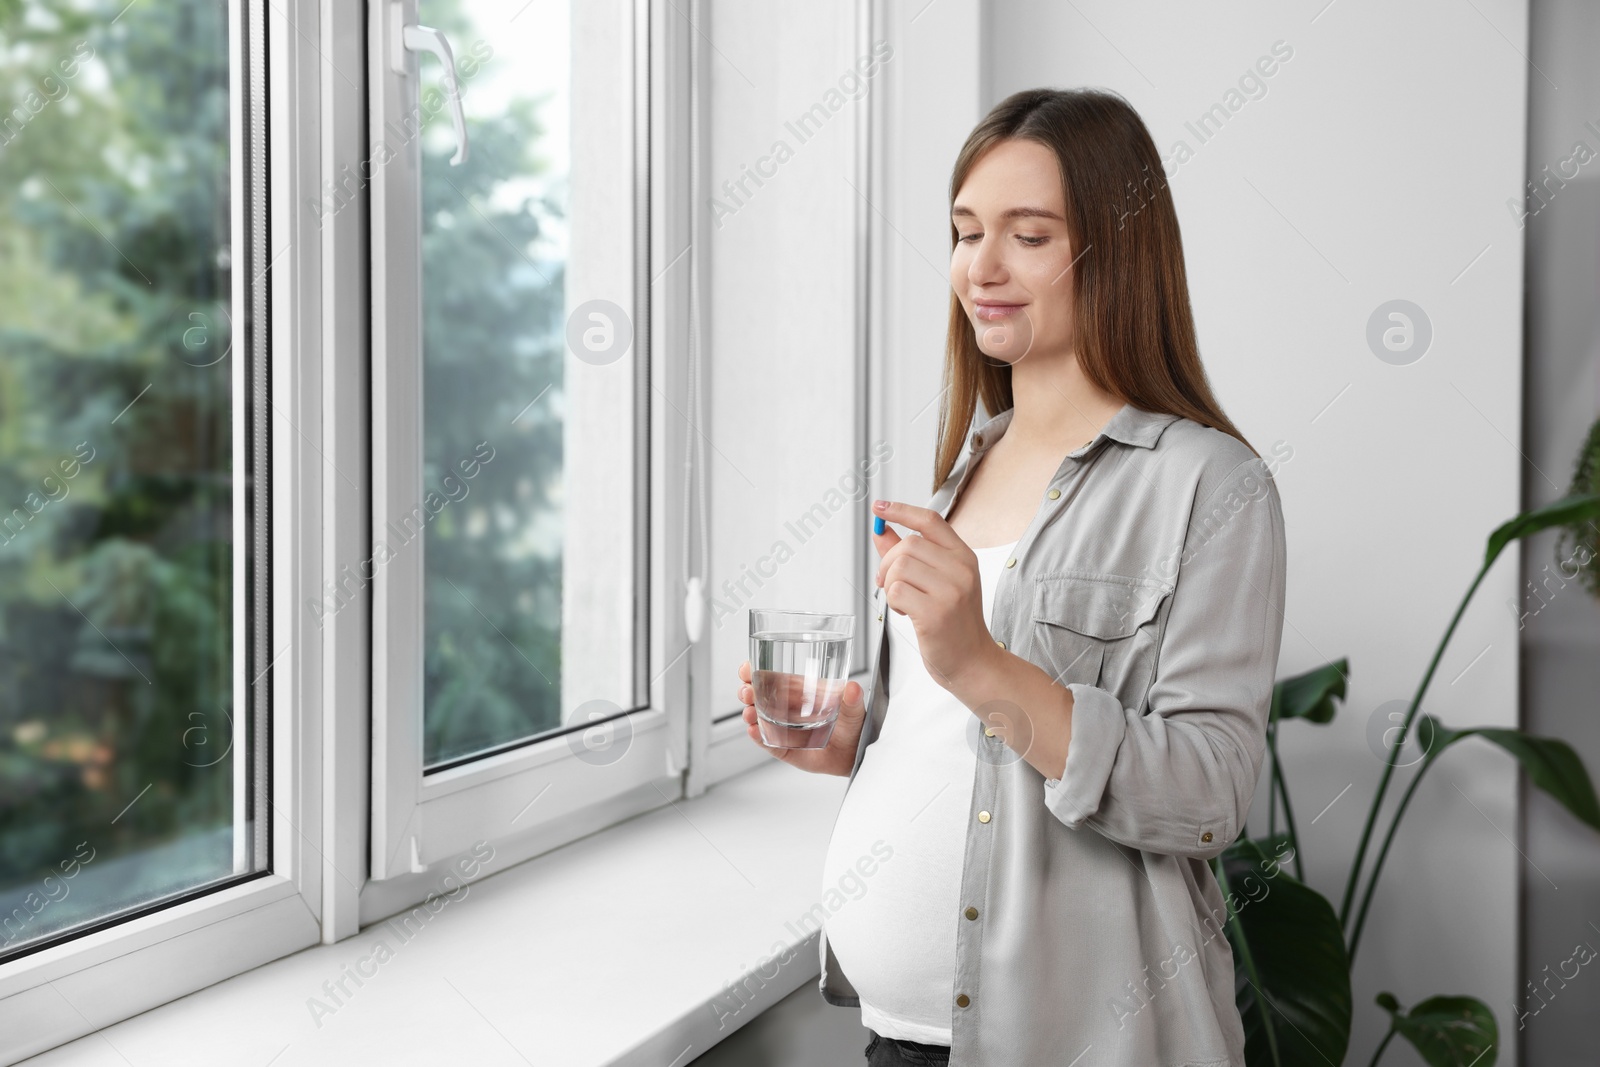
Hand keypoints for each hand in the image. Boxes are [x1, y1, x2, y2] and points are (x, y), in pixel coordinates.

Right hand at [736, 659, 866, 776]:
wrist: (856, 754)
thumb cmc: (853, 727)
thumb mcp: (854, 710)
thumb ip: (853, 699)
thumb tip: (853, 687)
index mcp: (800, 693)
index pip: (773, 679)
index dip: (757, 673)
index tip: (747, 668)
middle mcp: (788, 710)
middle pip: (760, 697)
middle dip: (748, 692)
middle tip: (746, 691)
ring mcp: (784, 730)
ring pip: (759, 719)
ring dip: (750, 713)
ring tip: (750, 711)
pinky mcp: (786, 749)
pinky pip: (768, 743)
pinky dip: (758, 737)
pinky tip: (753, 730)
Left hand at [872, 499, 997, 691]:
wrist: (972, 661)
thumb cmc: (953, 622)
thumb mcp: (937, 582)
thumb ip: (908, 556)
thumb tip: (881, 530)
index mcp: (963, 557)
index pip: (930, 521)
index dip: (901, 510)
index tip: (880, 506)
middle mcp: (961, 569)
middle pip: (909, 544)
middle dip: (888, 564)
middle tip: (889, 583)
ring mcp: (951, 590)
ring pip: (899, 567)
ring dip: (890, 585)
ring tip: (904, 602)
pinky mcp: (936, 612)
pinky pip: (896, 591)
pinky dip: (892, 602)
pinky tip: (907, 613)